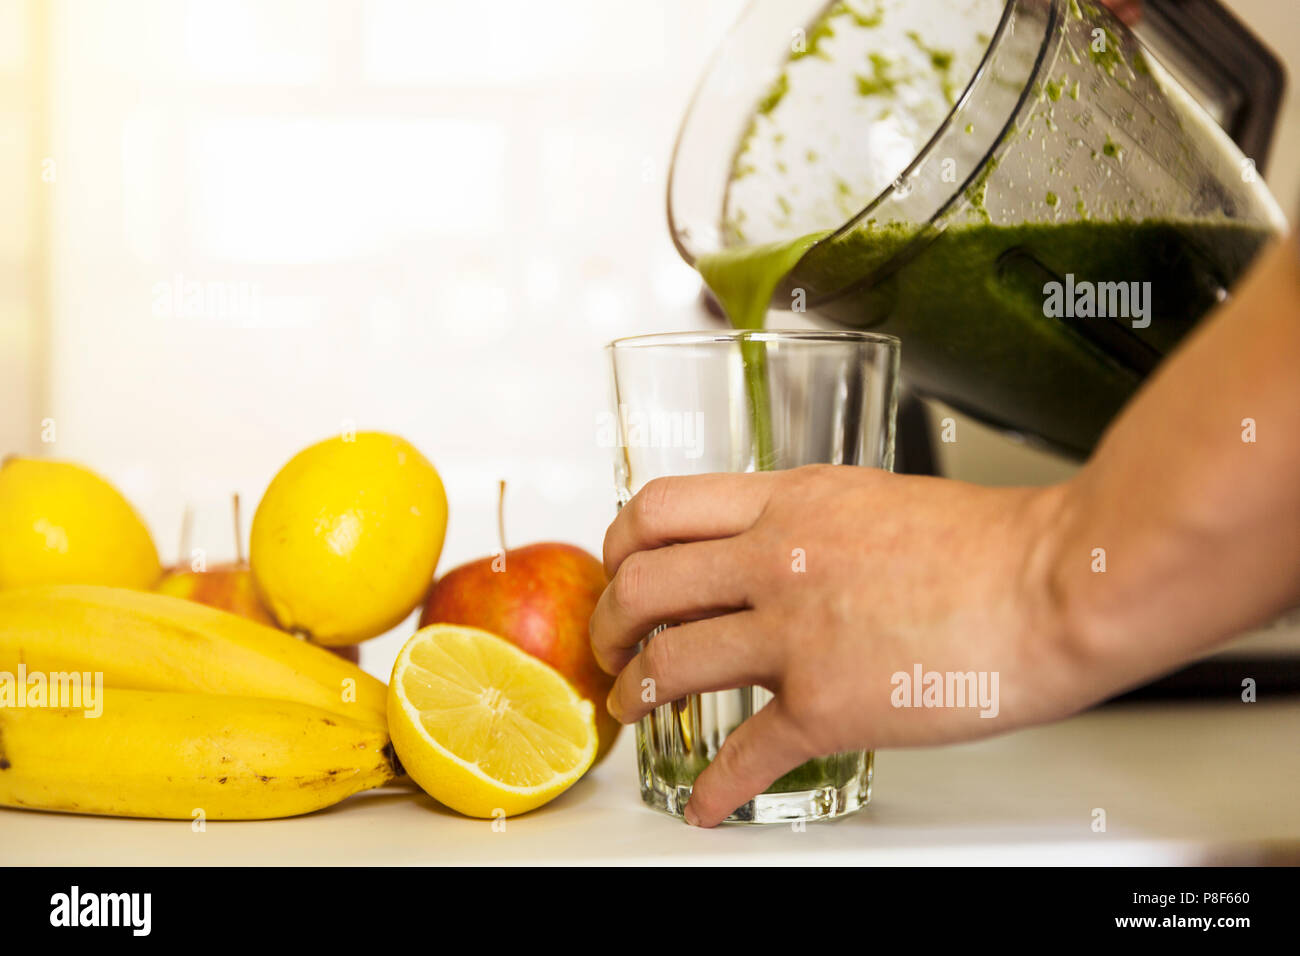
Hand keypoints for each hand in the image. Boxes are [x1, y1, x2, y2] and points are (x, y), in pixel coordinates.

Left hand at [589, 466, 1096, 826]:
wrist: (1055, 585)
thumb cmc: (990, 543)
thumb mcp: (874, 498)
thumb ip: (810, 519)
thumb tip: (775, 542)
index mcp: (789, 502)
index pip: (662, 509)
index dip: (620, 543)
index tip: (618, 567)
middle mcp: (777, 559)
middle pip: (643, 583)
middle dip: (610, 621)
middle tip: (609, 642)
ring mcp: (795, 633)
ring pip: (671, 661)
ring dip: (637, 691)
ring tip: (632, 705)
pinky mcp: (825, 703)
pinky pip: (745, 753)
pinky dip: (715, 787)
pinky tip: (706, 802)